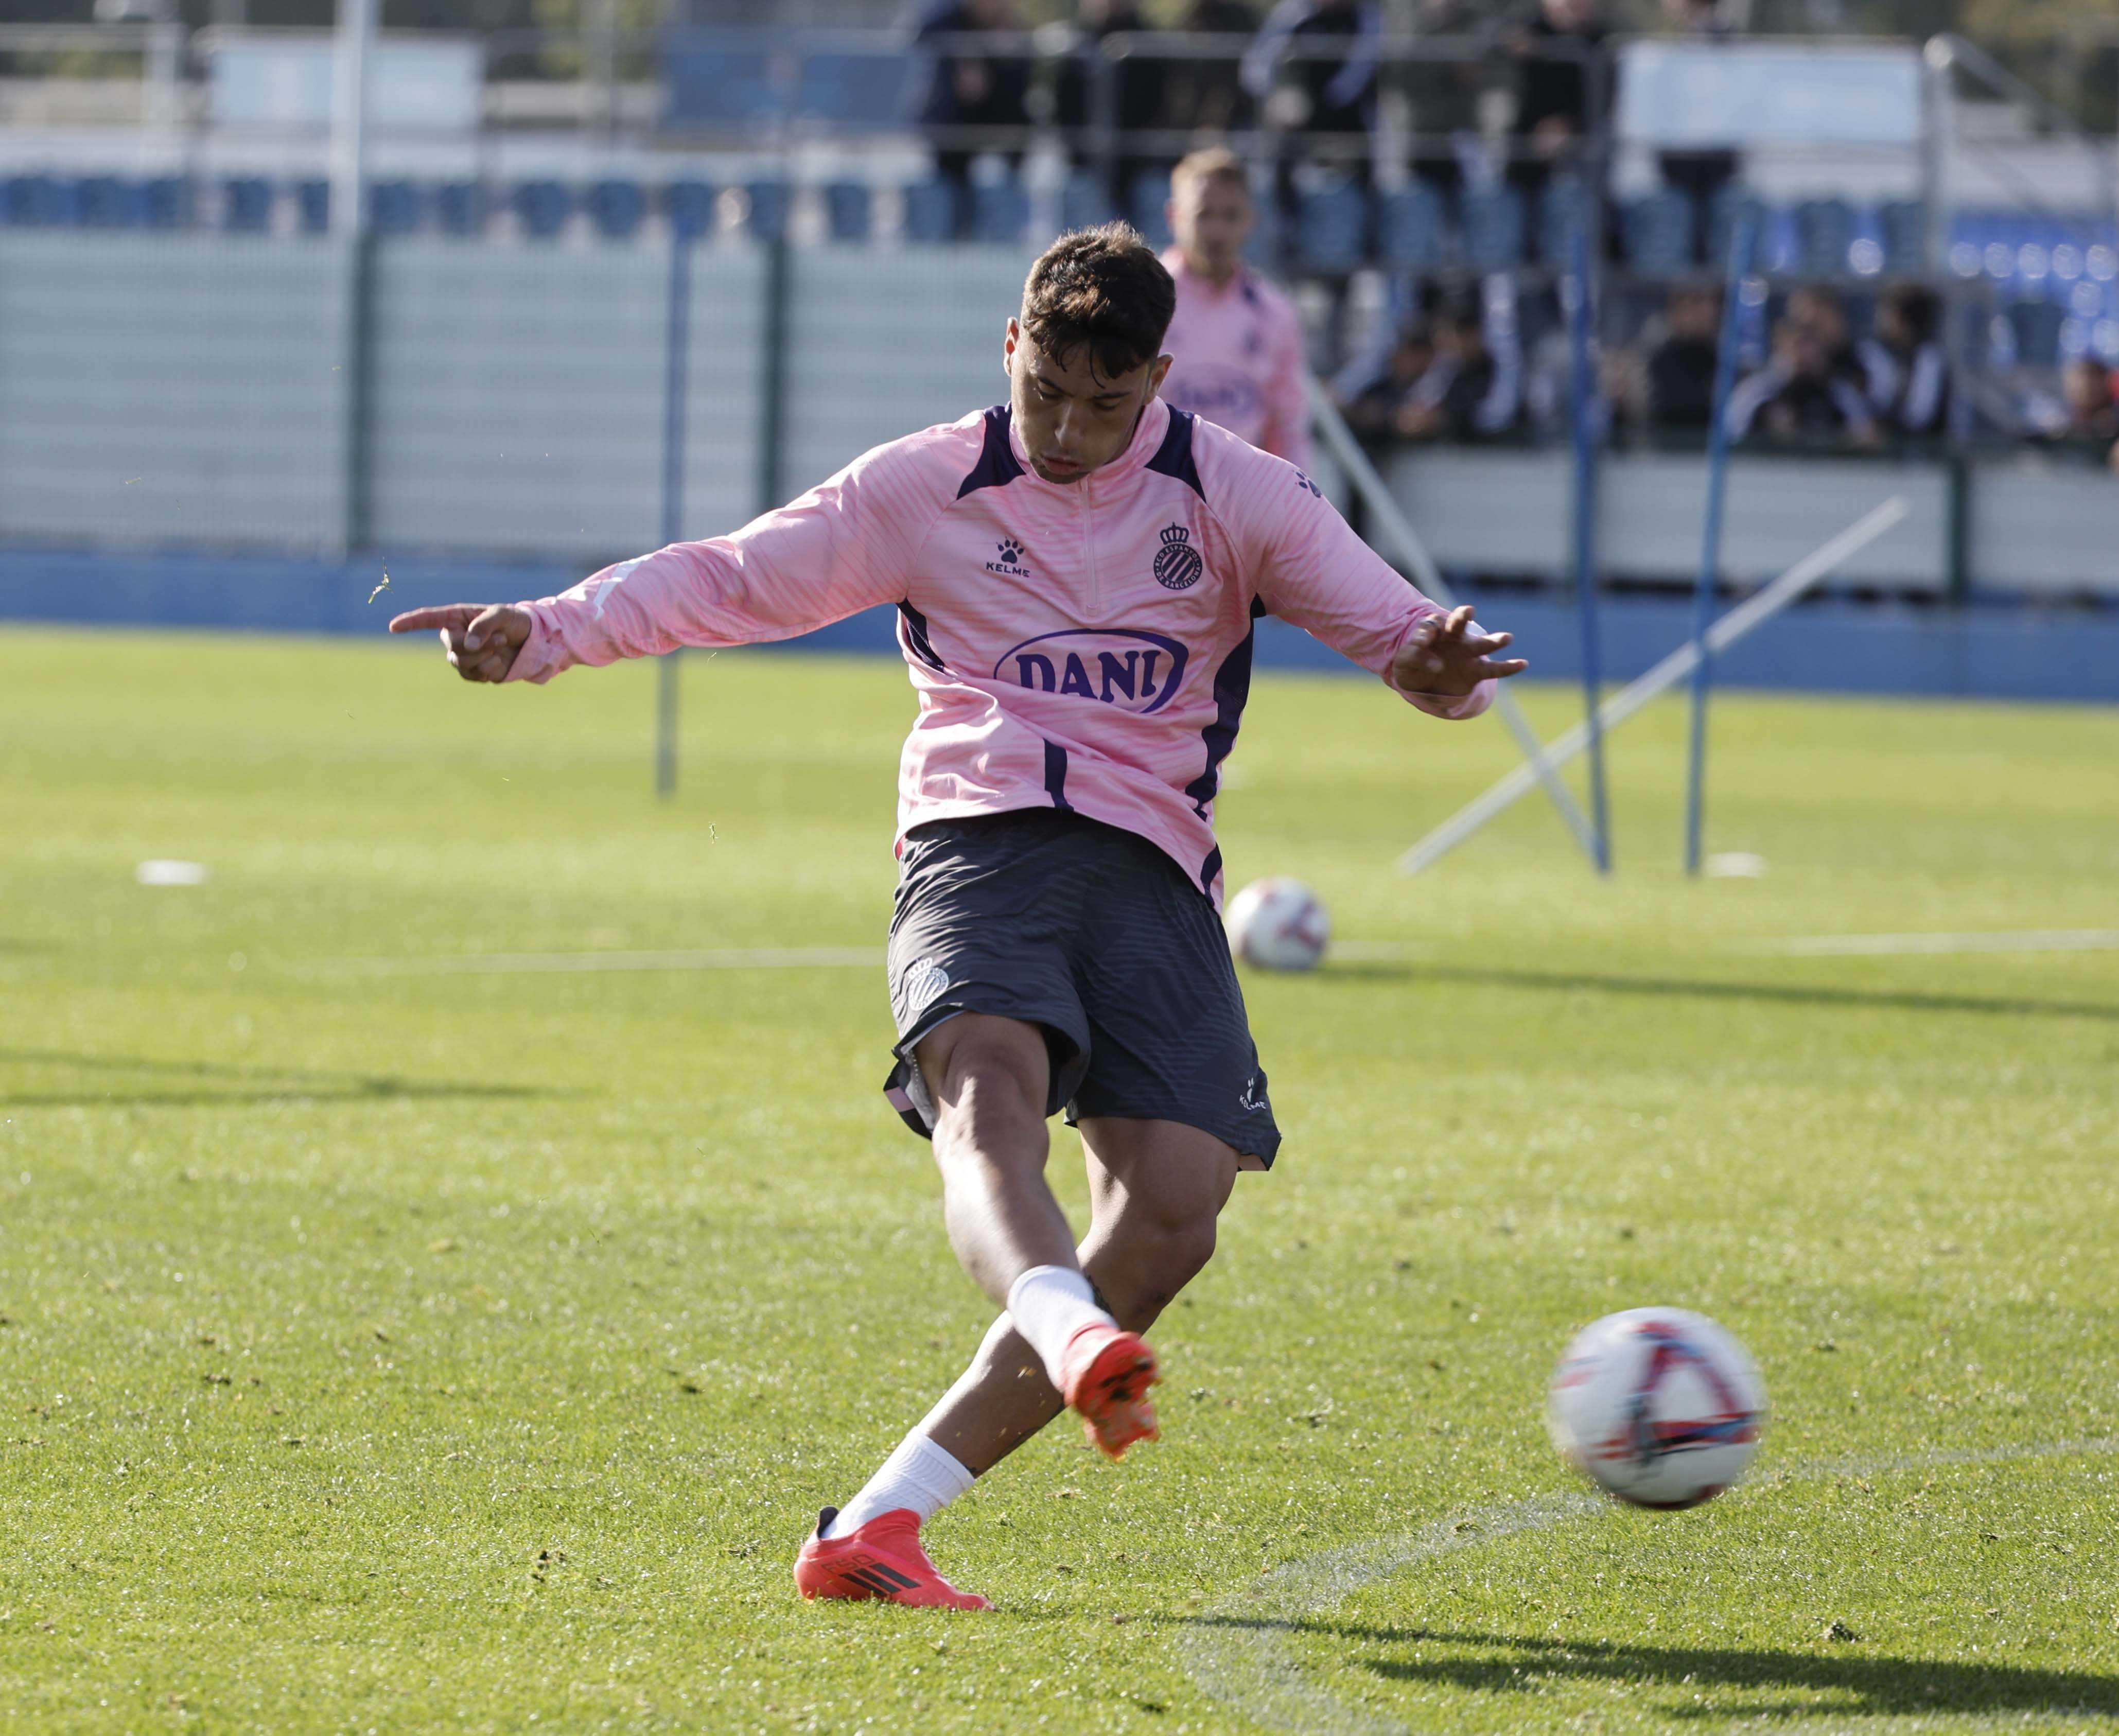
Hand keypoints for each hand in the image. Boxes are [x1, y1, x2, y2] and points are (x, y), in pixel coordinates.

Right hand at [388, 603, 531, 682]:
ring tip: (501, 647)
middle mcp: (453, 636)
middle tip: (501, 639)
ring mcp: (461, 656)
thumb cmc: (513, 621)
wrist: (530, 641)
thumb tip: (469, 644)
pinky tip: (498, 662)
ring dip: (486, 657)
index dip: (410, 623)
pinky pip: (473, 676)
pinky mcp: (472, 672)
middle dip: (479, 646)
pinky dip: (489, 670)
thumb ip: (484, 625)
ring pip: (462, 664)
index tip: (393, 626)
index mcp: (456, 617)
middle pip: (453, 647)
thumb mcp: (502, 615)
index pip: (428, 619)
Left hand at [1389, 604, 1526, 697]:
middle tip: (1469, 611)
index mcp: (1433, 631)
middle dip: (1463, 616)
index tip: (1422, 642)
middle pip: (1459, 623)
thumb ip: (1413, 657)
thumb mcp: (1403, 664)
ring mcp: (1467, 653)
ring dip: (1493, 640)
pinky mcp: (1476, 671)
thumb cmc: (1412, 668)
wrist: (1424, 684)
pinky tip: (1522, 664)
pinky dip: (1509, 667)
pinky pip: (1494, 670)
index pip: (1430, 626)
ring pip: (1482, 644)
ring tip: (1507, 638)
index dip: (1426, 633)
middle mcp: (1453, 638)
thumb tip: (1437, 664)